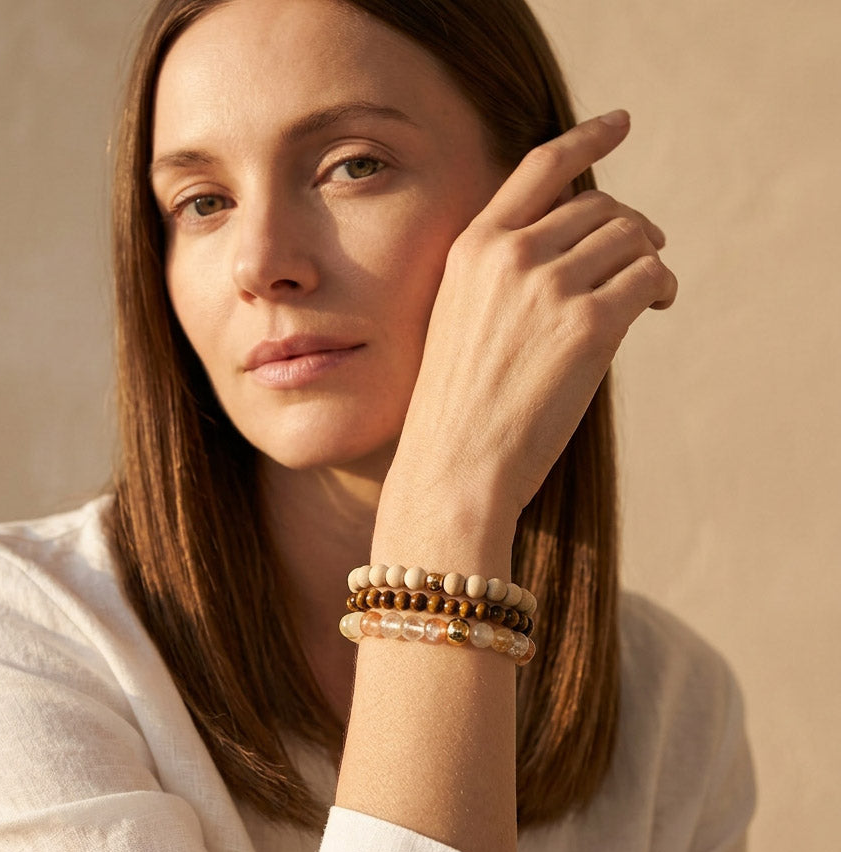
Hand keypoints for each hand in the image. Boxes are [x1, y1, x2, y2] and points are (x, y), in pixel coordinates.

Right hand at [376, 111, 676, 570]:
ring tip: (653, 287)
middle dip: (630, 225)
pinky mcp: (589, 325)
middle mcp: (511, 254)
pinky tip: (657, 304)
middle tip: (644, 252)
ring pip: (631, 236)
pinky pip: (648, 277)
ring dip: (650, 256)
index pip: (540, 167)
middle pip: (600, 205)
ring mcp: (549, 286)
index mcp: (472, 247)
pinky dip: (661, 284)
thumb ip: (506, 274)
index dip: (587, 137)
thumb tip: (581, 244)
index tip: (619, 124)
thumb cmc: (457, 404)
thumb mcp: (461, 318)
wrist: (454, 464)